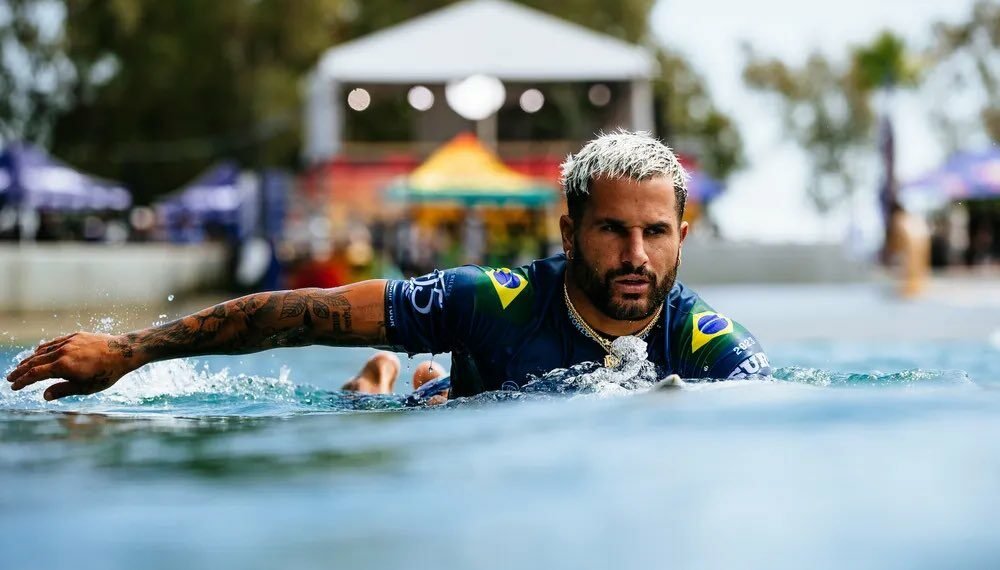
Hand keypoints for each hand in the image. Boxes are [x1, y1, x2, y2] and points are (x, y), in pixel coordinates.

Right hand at [6, 333, 138, 400]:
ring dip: (30, 359)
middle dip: (20, 370)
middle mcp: (62, 352)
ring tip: (21, 366)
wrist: (123, 352)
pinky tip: (39, 353)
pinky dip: (43, 349)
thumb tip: (44, 395)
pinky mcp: (75, 336)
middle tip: (10, 377)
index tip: (14, 387)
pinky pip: (54, 343)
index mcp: (63, 366)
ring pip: (43, 351)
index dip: (22, 381)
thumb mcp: (85, 388)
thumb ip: (63, 390)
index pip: (35, 374)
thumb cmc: (106, 373)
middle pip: (34, 361)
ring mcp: (68, 342)